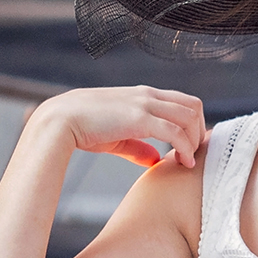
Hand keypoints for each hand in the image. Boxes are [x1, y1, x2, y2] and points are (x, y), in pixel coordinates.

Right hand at [32, 86, 205, 167]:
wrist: (58, 121)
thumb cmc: (83, 128)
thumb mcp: (116, 136)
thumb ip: (138, 146)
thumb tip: (155, 160)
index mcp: (144, 94)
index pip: (184, 101)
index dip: (193, 124)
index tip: (190, 146)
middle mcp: (148, 95)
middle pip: (193, 106)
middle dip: (199, 131)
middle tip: (193, 154)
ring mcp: (145, 104)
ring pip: (189, 117)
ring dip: (194, 141)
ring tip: (188, 161)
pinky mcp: (139, 118)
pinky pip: (175, 132)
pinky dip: (185, 148)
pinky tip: (182, 163)